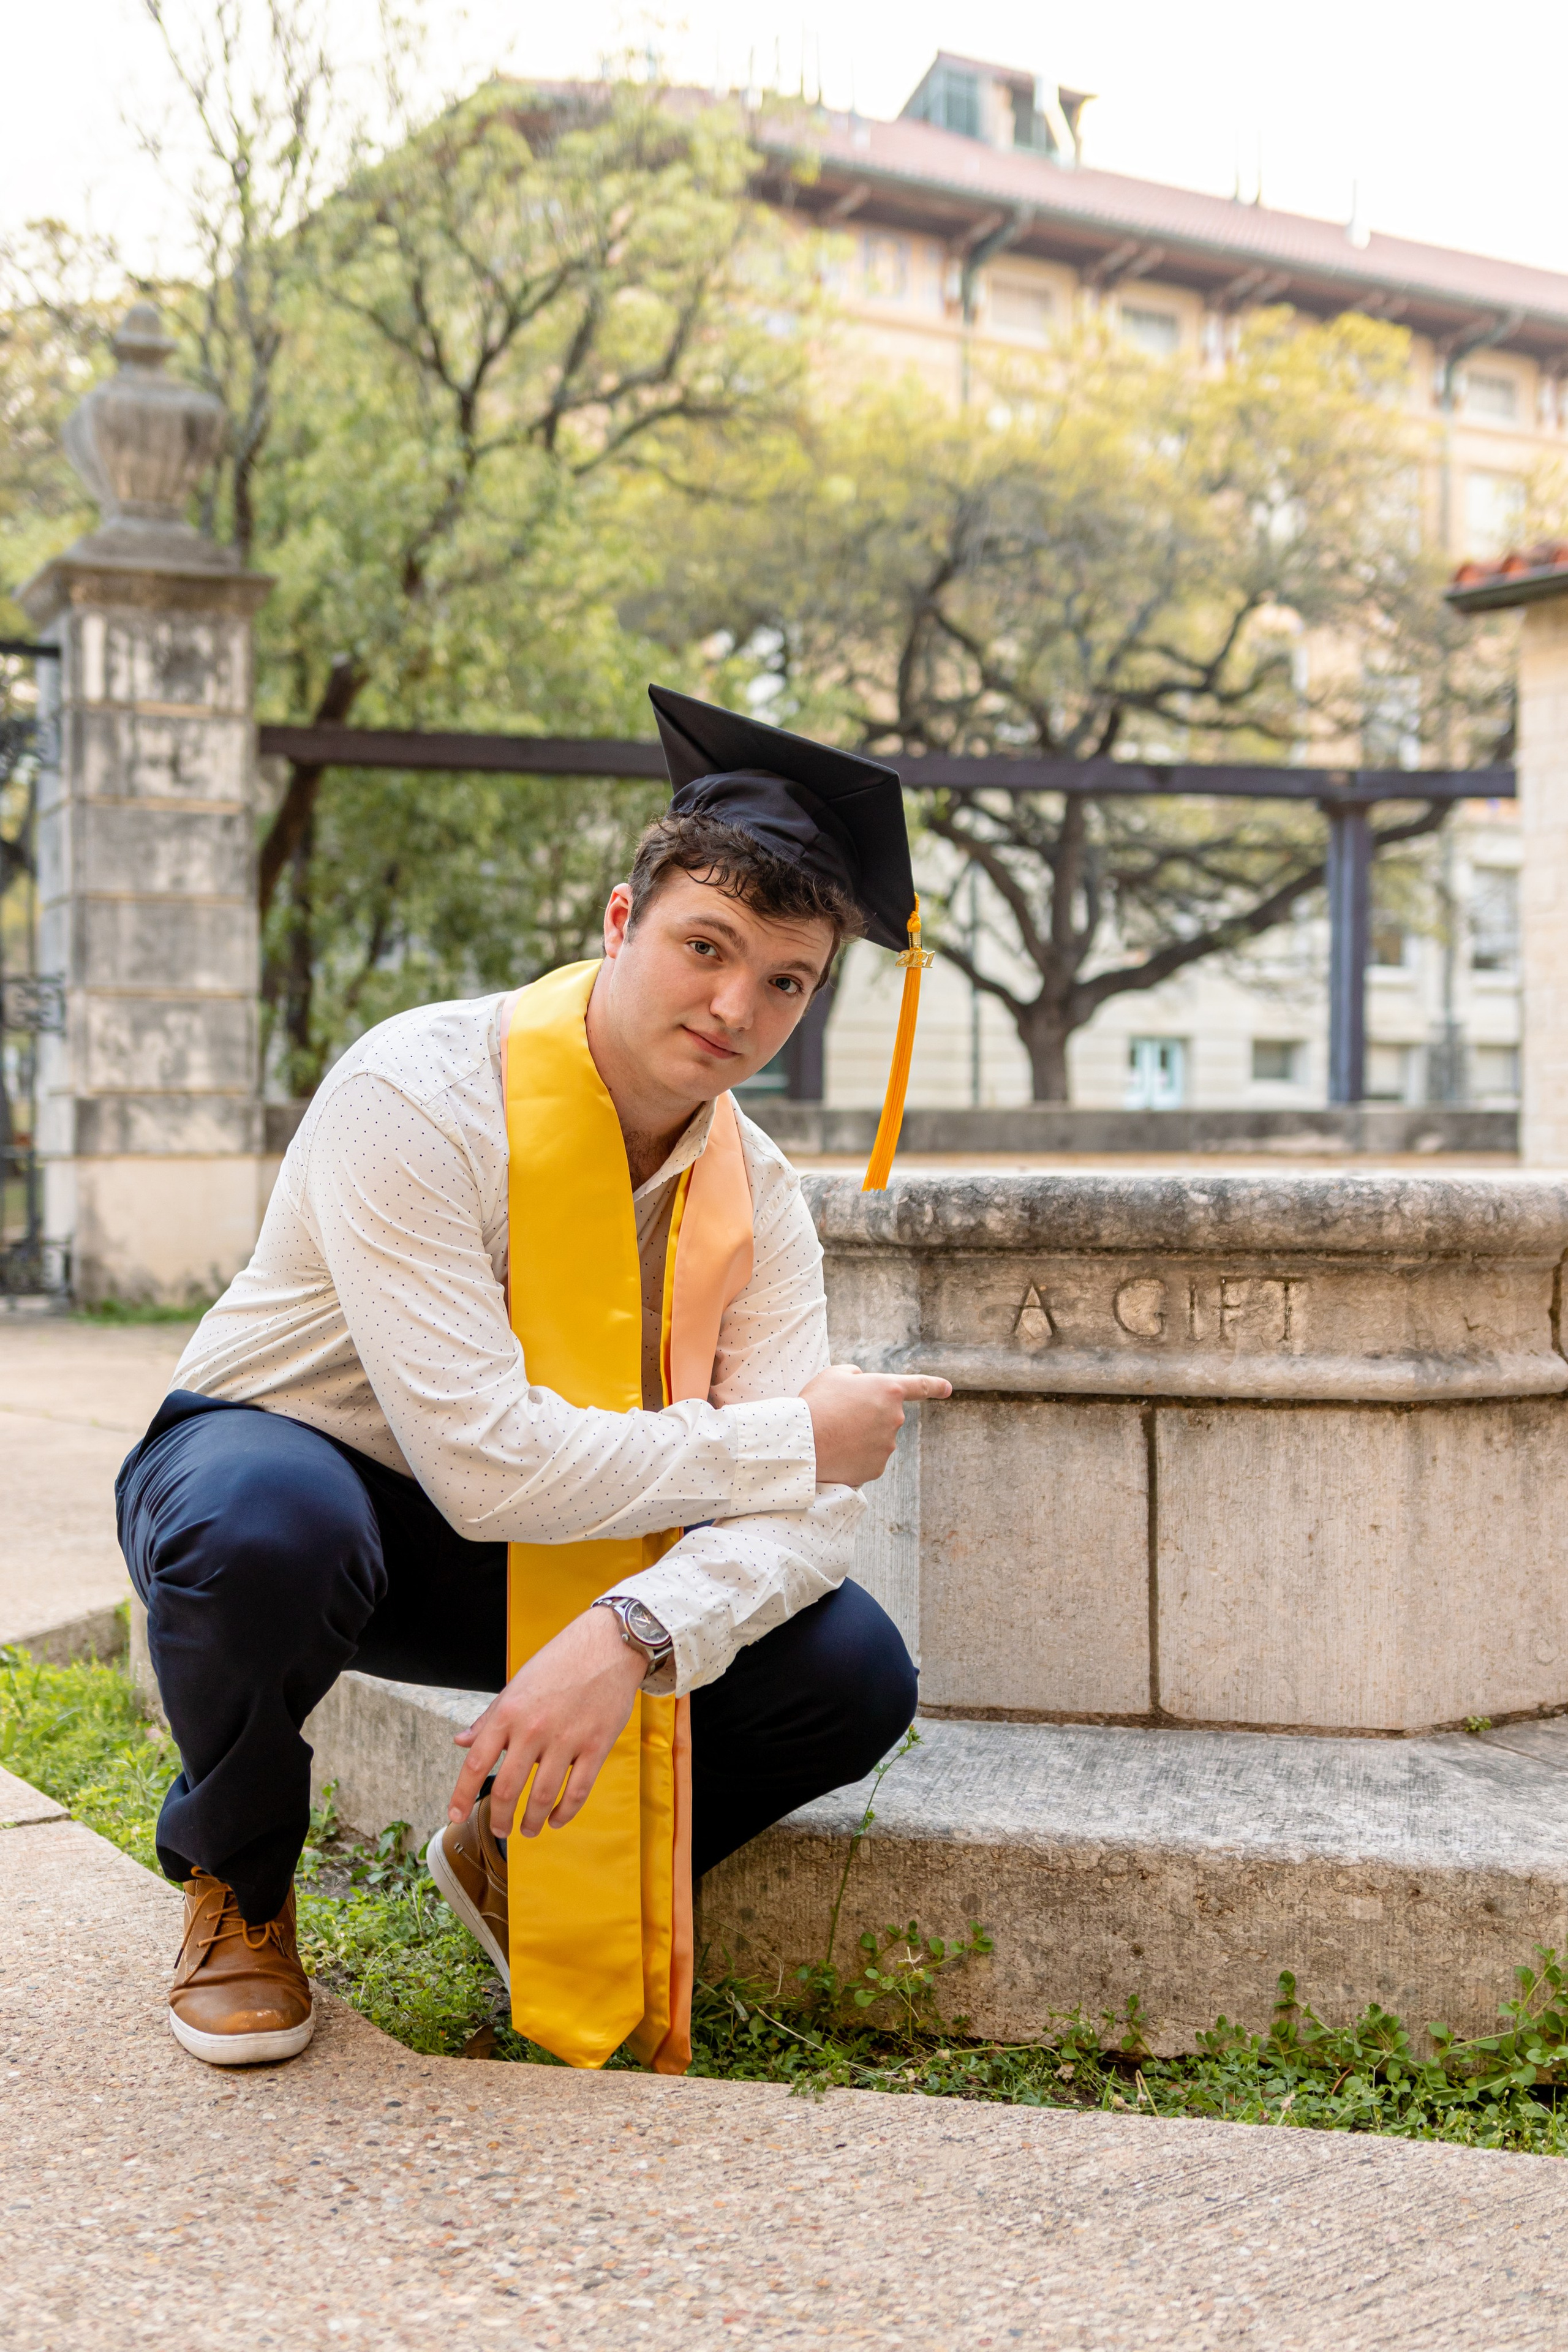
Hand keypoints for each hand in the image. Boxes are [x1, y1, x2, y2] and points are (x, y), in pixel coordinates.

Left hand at [447, 1607, 646, 1839]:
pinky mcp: (596, 1746)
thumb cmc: (559, 1663)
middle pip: (507, 1789)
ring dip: (532, 1822)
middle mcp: (533, 1729)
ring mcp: (566, 1739)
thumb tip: (461, 1742)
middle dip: (499, 1818)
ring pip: (542, 1797)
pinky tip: (557, 1819)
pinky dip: (565, 1813)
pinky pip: (577, 1791)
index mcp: (509, 1713)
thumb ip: (489, 1718)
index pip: (476, 1763)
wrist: (608, 1645)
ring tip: (528, 1830)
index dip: (462, 1795)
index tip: (456, 1815)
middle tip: (499, 1830)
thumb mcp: (516, 1686)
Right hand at [801, 1361, 951, 1486]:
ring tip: (832, 1435)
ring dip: (859, 1437)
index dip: (934, 1385)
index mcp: (888, 1390)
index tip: (947, 1388)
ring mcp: (887, 1446)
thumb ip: (856, 1376)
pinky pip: (867, 1460)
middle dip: (867, 1416)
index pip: (919, 1386)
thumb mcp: (835, 1375)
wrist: (803, 1443)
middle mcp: (895, 1419)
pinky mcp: (877, 1468)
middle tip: (839, 1416)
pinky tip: (836, 1453)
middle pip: (885, 1416)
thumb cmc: (817, 1403)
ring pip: (875, 1439)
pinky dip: (854, 1457)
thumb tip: (861, 1384)